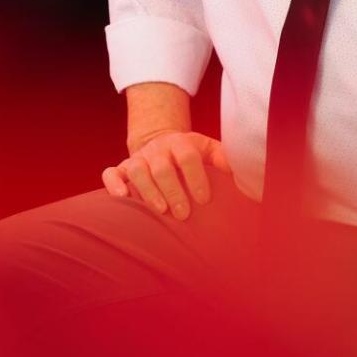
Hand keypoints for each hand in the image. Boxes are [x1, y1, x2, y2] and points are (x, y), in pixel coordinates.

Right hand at [101, 130, 230, 220]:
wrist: (160, 143)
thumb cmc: (189, 154)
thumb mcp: (207, 150)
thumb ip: (223, 158)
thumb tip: (245, 171)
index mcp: (181, 143)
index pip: (188, 156)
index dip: (196, 177)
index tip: (205, 199)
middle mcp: (157, 149)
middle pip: (162, 167)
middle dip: (173, 191)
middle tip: (184, 214)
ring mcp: (138, 158)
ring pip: (137, 170)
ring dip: (148, 190)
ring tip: (160, 211)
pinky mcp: (121, 168)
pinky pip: (111, 173)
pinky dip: (113, 184)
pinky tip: (122, 197)